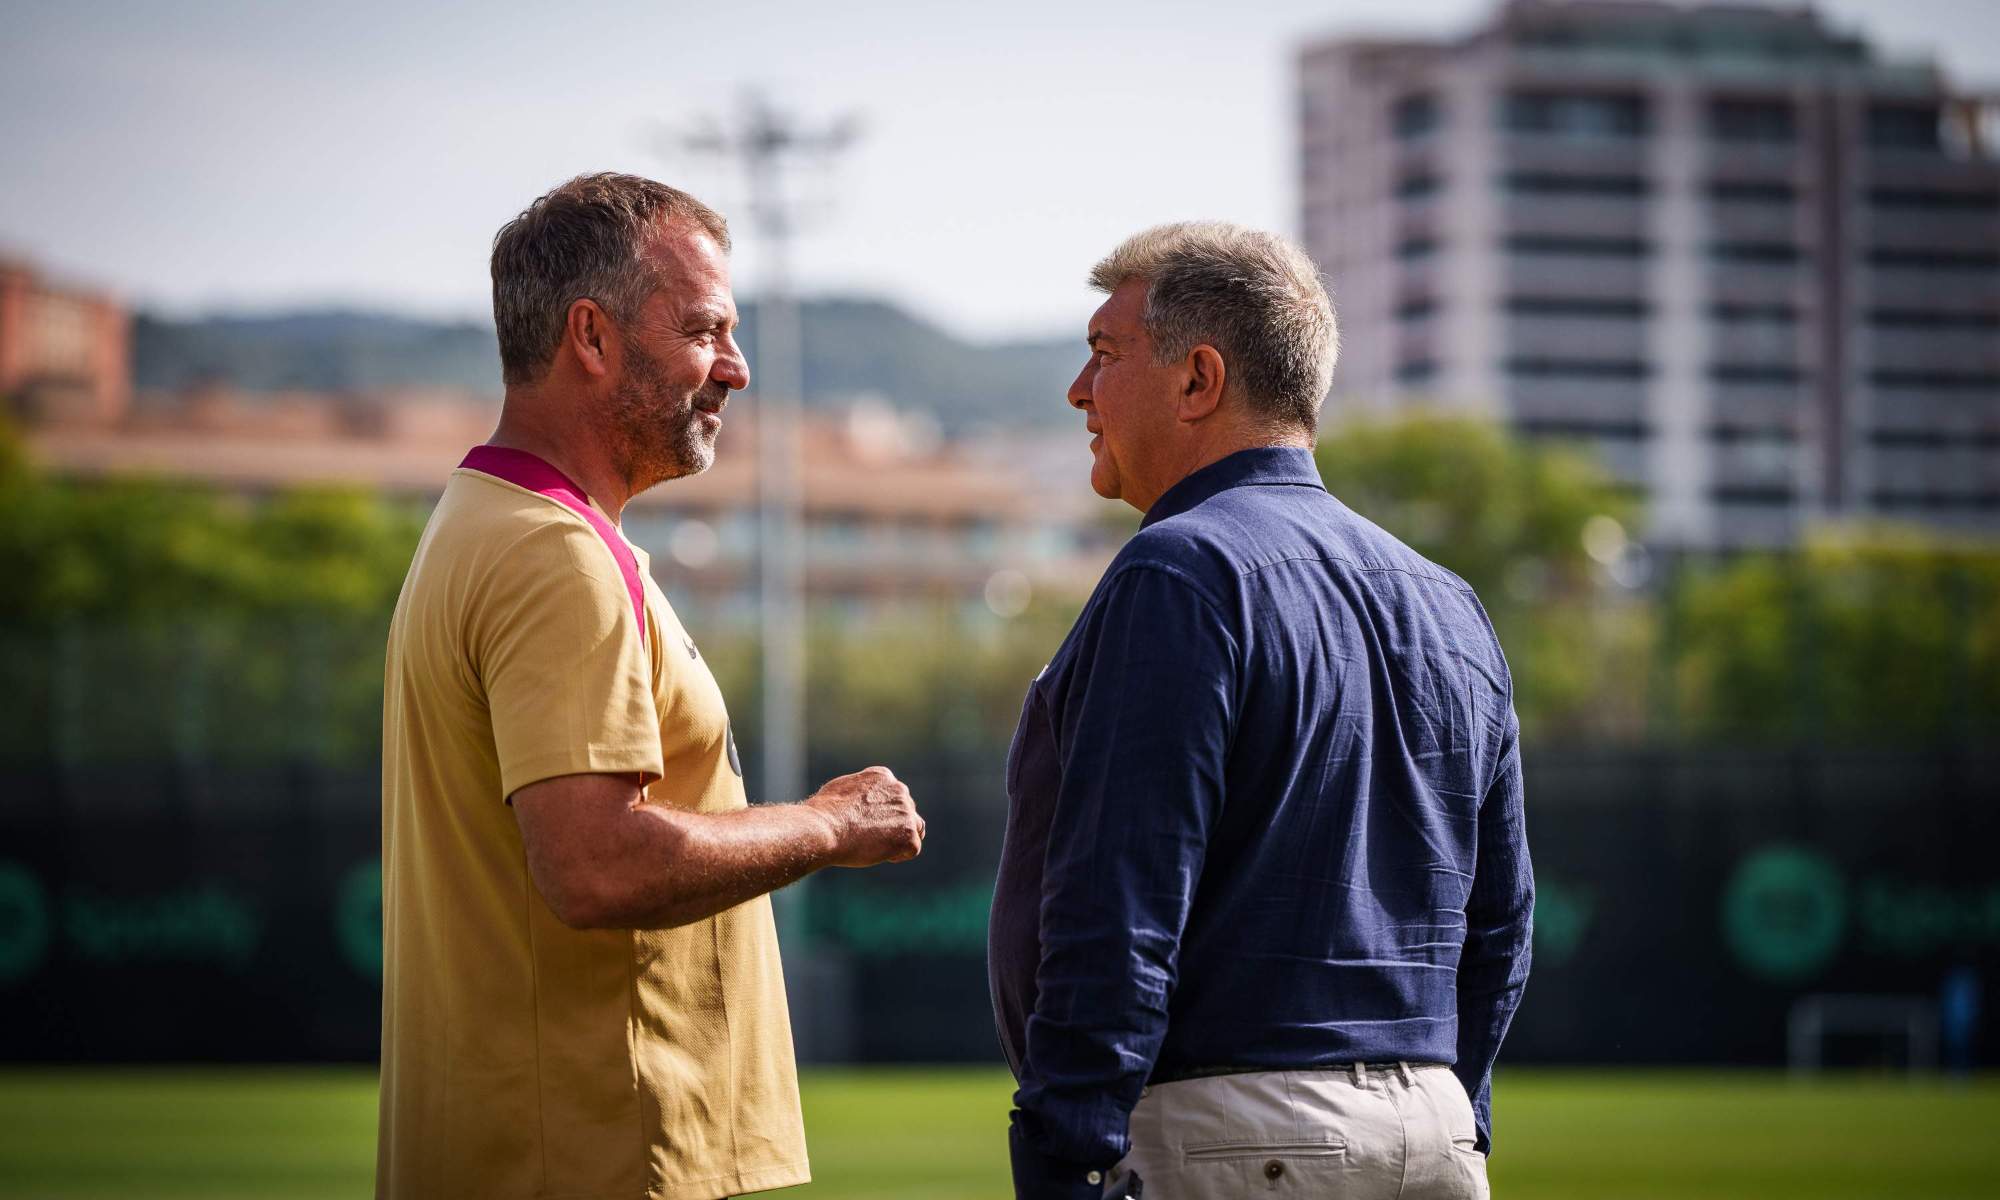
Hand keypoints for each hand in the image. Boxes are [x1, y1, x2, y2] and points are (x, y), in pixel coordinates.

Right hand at [805, 766, 924, 866]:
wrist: (823, 829)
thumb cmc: (824, 813)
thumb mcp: (841, 790)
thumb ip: (859, 792)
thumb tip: (860, 801)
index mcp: (883, 776)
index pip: (894, 794)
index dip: (883, 812)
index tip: (867, 823)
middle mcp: (899, 790)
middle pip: (906, 811)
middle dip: (893, 825)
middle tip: (870, 838)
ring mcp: (906, 812)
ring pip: (915, 828)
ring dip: (900, 839)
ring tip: (877, 847)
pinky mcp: (908, 834)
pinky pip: (912, 849)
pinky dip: (898, 855)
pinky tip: (879, 854)